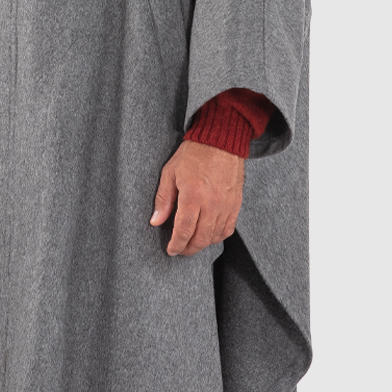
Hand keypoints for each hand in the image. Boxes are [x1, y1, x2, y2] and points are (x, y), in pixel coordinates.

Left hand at [149, 140, 244, 255]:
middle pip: (200, 238)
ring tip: (192, 243)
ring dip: (202, 244)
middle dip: (188, 248)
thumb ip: (163, 199)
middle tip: (179, 250)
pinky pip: (228, 229)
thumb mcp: (170, 173)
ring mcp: (226, 205)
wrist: (221, 141)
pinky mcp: (236, 204)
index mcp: (193, 196)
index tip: (171, 250)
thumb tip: (156, 221)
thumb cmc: (193, 154)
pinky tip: (208, 235)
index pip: (184, 230)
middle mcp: (211, 204)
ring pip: (214, 236)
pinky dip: (217, 236)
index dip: (176, 244)